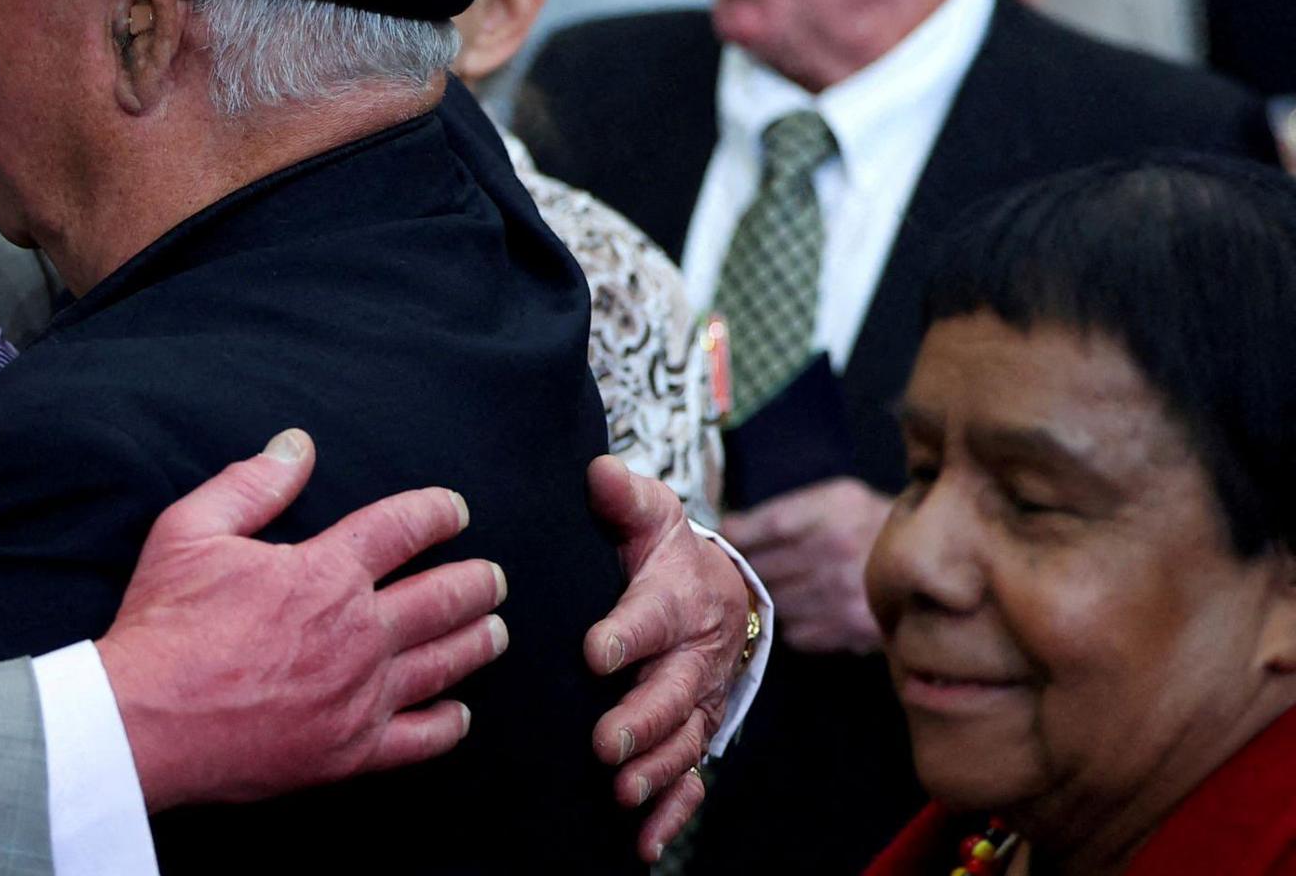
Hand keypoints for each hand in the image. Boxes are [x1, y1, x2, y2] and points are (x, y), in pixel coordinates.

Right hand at [96, 428, 506, 811]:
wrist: (145, 721)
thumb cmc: (165, 623)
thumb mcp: (192, 531)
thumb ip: (252, 485)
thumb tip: (296, 445)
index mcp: (326, 572)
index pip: (402, 528)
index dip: (436, 513)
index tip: (454, 510)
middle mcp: (358, 631)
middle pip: (443, 597)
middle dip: (476, 582)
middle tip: (493, 576)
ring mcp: (360, 695)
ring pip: (444, 663)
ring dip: (477, 642)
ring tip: (496, 631)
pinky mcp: (350, 751)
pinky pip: (420, 739)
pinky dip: (448, 724)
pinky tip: (459, 715)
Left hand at [583, 456, 751, 862]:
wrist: (715, 592)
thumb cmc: (664, 552)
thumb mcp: (648, 516)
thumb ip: (623, 498)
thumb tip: (597, 471)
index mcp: (679, 602)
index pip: (653, 617)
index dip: (626, 633)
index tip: (594, 650)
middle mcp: (695, 660)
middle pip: (673, 693)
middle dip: (642, 719)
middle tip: (606, 741)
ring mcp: (698, 704)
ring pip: (683, 742)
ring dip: (655, 769)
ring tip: (621, 789)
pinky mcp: (693, 736)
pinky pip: (690, 780)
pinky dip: (672, 814)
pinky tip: (645, 842)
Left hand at [719, 476, 888, 655]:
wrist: (936, 560)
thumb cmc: (872, 524)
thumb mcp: (835, 498)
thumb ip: (785, 511)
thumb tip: (728, 530)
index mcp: (830, 510)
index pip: (760, 528)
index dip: (733, 537)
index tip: (722, 541)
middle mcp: (835, 550)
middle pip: (760, 568)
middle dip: (743, 569)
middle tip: (738, 569)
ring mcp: (842, 592)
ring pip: (773, 602)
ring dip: (768, 598)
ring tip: (776, 589)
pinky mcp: (851, 627)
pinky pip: (795, 633)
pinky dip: (792, 624)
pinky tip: (804, 610)